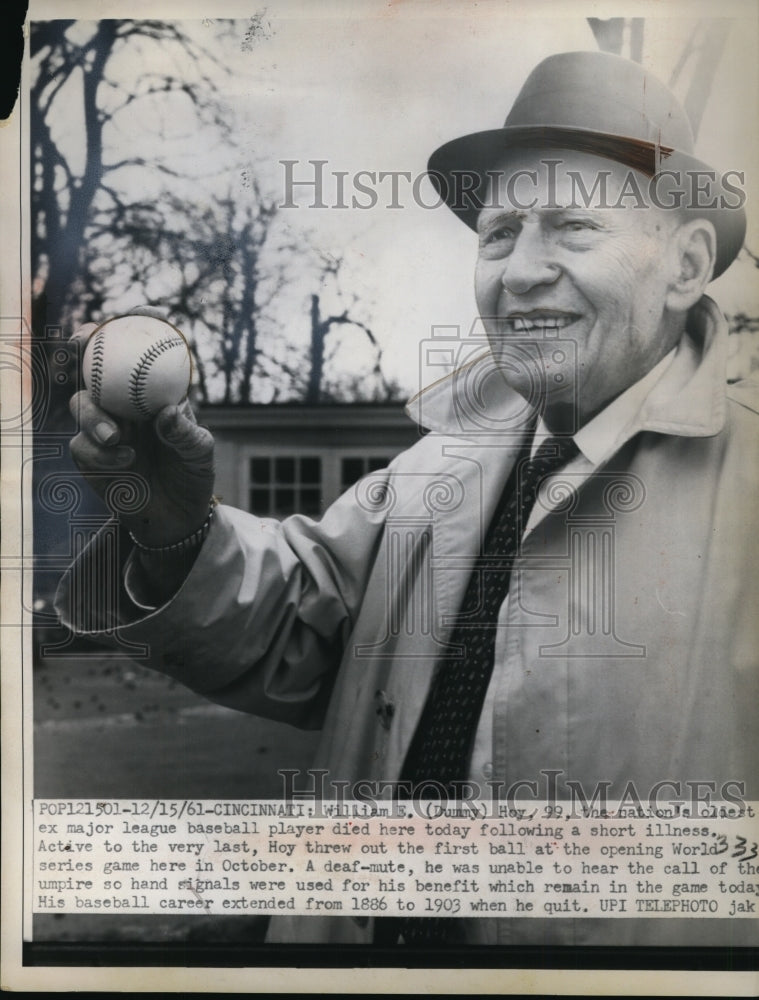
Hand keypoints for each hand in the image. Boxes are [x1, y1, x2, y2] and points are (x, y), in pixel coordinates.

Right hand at [69, 321, 214, 547]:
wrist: (176, 517)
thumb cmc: (191, 475)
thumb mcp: (199, 452)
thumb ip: (186, 433)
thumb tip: (166, 414)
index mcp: (152, 390)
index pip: (143, 349)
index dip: (141, 322)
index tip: (151, 310)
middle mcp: (123, 401)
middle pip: (94, 362)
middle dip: (84, 343)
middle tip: (85, 339)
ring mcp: (102, 425)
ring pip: (81, 401)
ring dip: (94, 414)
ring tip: (116, 436)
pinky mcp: (88, 454)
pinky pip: (82, 443)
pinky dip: (102, 452)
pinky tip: (127, 462)